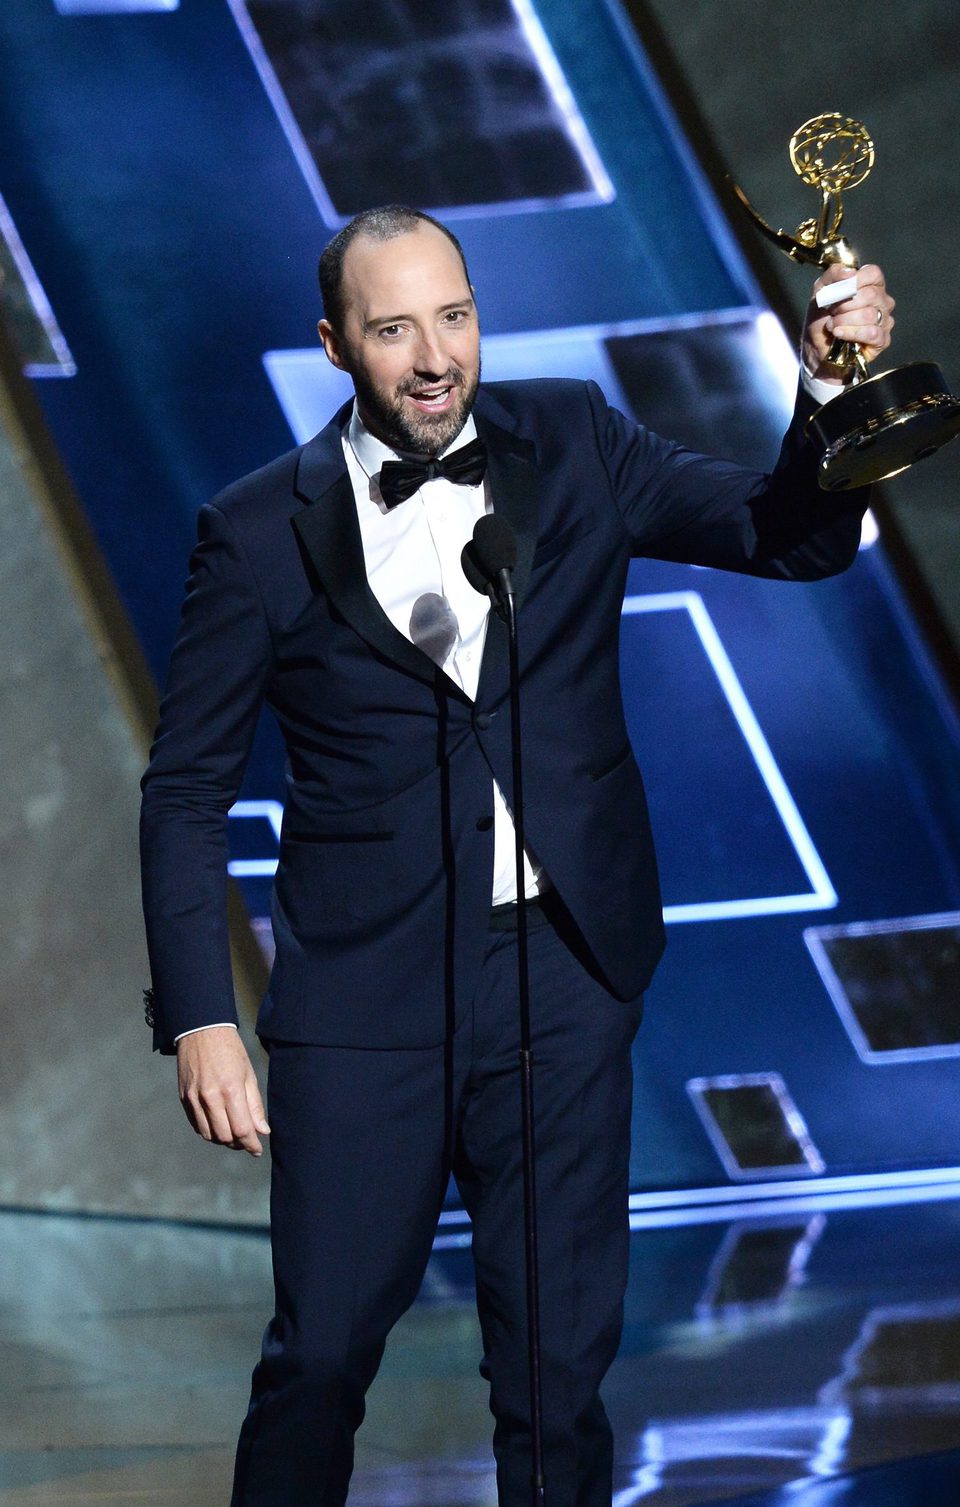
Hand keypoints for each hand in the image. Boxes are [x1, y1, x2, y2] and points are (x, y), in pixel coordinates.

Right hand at [176, 1026, 269, 1155]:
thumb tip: (262, 1131)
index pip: (242, 1129)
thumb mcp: (248, 1074)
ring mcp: (194, 1099)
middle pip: (224, 1137)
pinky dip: (208, 1130)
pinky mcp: (184, 1098)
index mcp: (231, 1090)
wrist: (201, 1031)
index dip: (251, 1144)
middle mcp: (210, 1097)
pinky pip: (196, 1125)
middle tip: (247, 1141)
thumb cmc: (230, 1050)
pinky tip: (218, 1124)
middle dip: (238, 1144)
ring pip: (209, 1135)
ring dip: (223, 1139)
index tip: (257, 1150)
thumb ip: (255, 1105)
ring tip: (233, 1133)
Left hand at [802, 262, 895, 382]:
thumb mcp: (820, 291)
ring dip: (844, 320)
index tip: (838, 292)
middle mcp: (882, 301)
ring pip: (870, 314)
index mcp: (870, 286)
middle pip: (870, 295)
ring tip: (832, 325)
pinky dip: (851, 333)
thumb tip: (849, 272)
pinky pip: (872, 333)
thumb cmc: (821, 319)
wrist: (816, 348)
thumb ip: (833, 275)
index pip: (873, 274)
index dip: (855, 281)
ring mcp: (884, 321)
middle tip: (832, 312)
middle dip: (845, 304)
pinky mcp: (882, 340)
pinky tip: (839, 334)